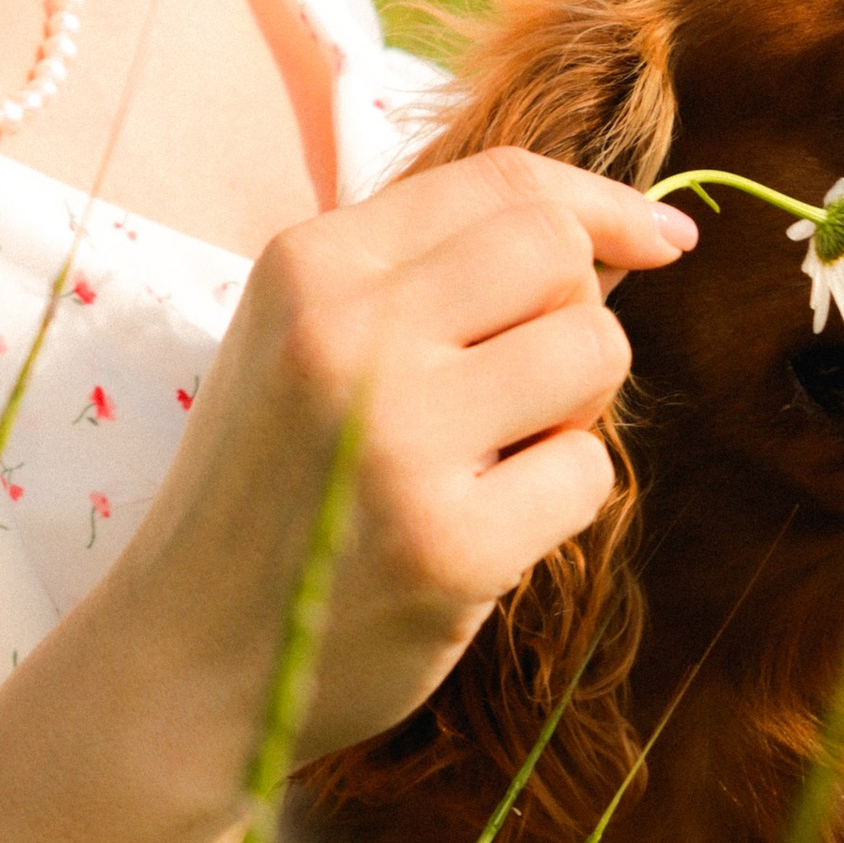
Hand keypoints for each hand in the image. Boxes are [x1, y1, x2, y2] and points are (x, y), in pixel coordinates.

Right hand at [110, 148, 696, 789]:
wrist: (183, 659)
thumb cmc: (272, 486)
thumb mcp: (305, 338)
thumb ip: (434, 272)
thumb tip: (631, 234)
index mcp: (308, 265)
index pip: (502, 183)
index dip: (603, 205)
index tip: (661, 238)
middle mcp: (346, 334)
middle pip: (559, 253)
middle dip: (578, 312)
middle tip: (526, 384)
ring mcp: (397, 440)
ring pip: (594, 353)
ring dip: (574, 408)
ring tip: (497, 455)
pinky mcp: (448, 546)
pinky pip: (588, 474)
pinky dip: (558, 500)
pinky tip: (482, 527)